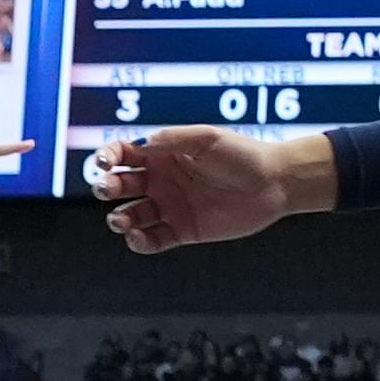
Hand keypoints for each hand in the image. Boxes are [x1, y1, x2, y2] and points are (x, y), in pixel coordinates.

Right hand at [99, 124, 322, 254]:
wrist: (275, 183)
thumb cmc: (243, 154)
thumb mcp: (206, 139)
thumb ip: (172, 139)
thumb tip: (138, 145)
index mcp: (163, 154)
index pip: (123, 154)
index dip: (107, 157)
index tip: (105, 163)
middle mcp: (162, 181)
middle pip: (120, 185)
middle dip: (107, 187)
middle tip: (109, 188)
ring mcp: (171, 207)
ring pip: (131, 215)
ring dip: (119, 218)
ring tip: (122, 220)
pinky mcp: (183, 231)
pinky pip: (152, 240)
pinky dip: (139, 241)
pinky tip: (138, 237)